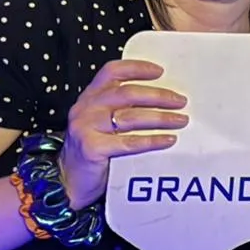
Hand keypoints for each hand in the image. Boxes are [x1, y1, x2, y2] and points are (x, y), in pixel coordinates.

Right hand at [61, 59, 187, 207]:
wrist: (67, 181)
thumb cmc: (93, 149)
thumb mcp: (103, 123)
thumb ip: (123, 108)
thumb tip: (166, 100)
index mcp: (90, 96)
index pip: (112, 72)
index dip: (136, 68)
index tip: (161, 72)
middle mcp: (86, 108)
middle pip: (127, 93)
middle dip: (159, 96)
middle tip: (181, 101)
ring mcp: (86, 128)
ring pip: (131, 117)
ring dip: (161, 118)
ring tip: (181, 120)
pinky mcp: (91, 148)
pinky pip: (128, 142)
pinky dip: (152, 140)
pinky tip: (168, 140)